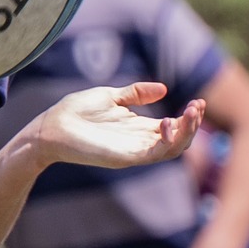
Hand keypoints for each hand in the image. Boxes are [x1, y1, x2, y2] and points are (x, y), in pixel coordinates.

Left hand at [30, 82, 202, 172]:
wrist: (51, 126)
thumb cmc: (76, 112)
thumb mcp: (111, 97)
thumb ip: (136, 93)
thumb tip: (164, 89)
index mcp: (138, 128)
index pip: (173, 128)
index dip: (189, 117)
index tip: (198, 102)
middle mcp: (139, 142)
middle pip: (177, 140)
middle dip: (192, 124)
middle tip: (197, 106)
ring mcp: (132, 151)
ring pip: (171, 150)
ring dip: (186, 133)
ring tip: (190, 112)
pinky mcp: (123, 158)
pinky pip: (154, 155)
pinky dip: (167, 142)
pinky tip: (169, 123)